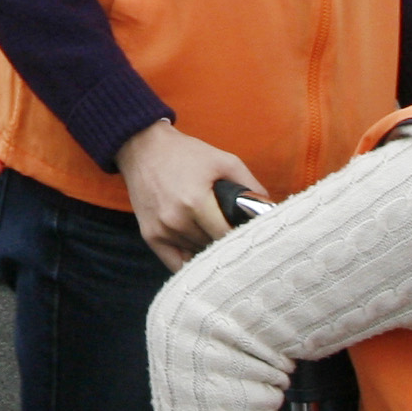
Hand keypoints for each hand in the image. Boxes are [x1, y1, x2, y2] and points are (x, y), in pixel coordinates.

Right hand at [114, 119, 266, 271]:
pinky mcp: (149, 235)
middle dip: (225, 242)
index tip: (251, 238)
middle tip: (235, 236)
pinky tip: (198, 251)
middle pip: (213, 248)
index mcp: (196, 202)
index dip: (242, 239)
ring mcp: (161, 230)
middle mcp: (176, 220)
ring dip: (207, 249)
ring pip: (196, 255)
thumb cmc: (185, 153)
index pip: (227, 237)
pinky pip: (175, 264)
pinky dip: (189, 260)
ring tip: (214, 236)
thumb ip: (249, 185)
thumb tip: (269, 209)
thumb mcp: (222, 160)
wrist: (142, 146)